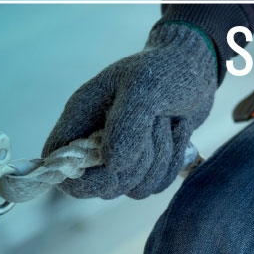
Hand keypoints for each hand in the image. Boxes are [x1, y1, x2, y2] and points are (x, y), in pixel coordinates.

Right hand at [43, 22, 216, 198]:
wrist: (196, 66)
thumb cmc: (165, 69)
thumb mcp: (144, 87)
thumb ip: (126, 125)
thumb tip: (114, 164)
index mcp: (81, 117)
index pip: (57, 161)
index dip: (78, 176)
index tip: (111, 164)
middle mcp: (95, 140)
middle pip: (100, 185)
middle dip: (135, 165)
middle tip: (154, 126)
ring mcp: (121, 154)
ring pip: (133, 188)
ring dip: (159, 160)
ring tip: (167, 123)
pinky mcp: (145, 163)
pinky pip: (155, 185)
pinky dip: (172, 163)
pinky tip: (178, 131)